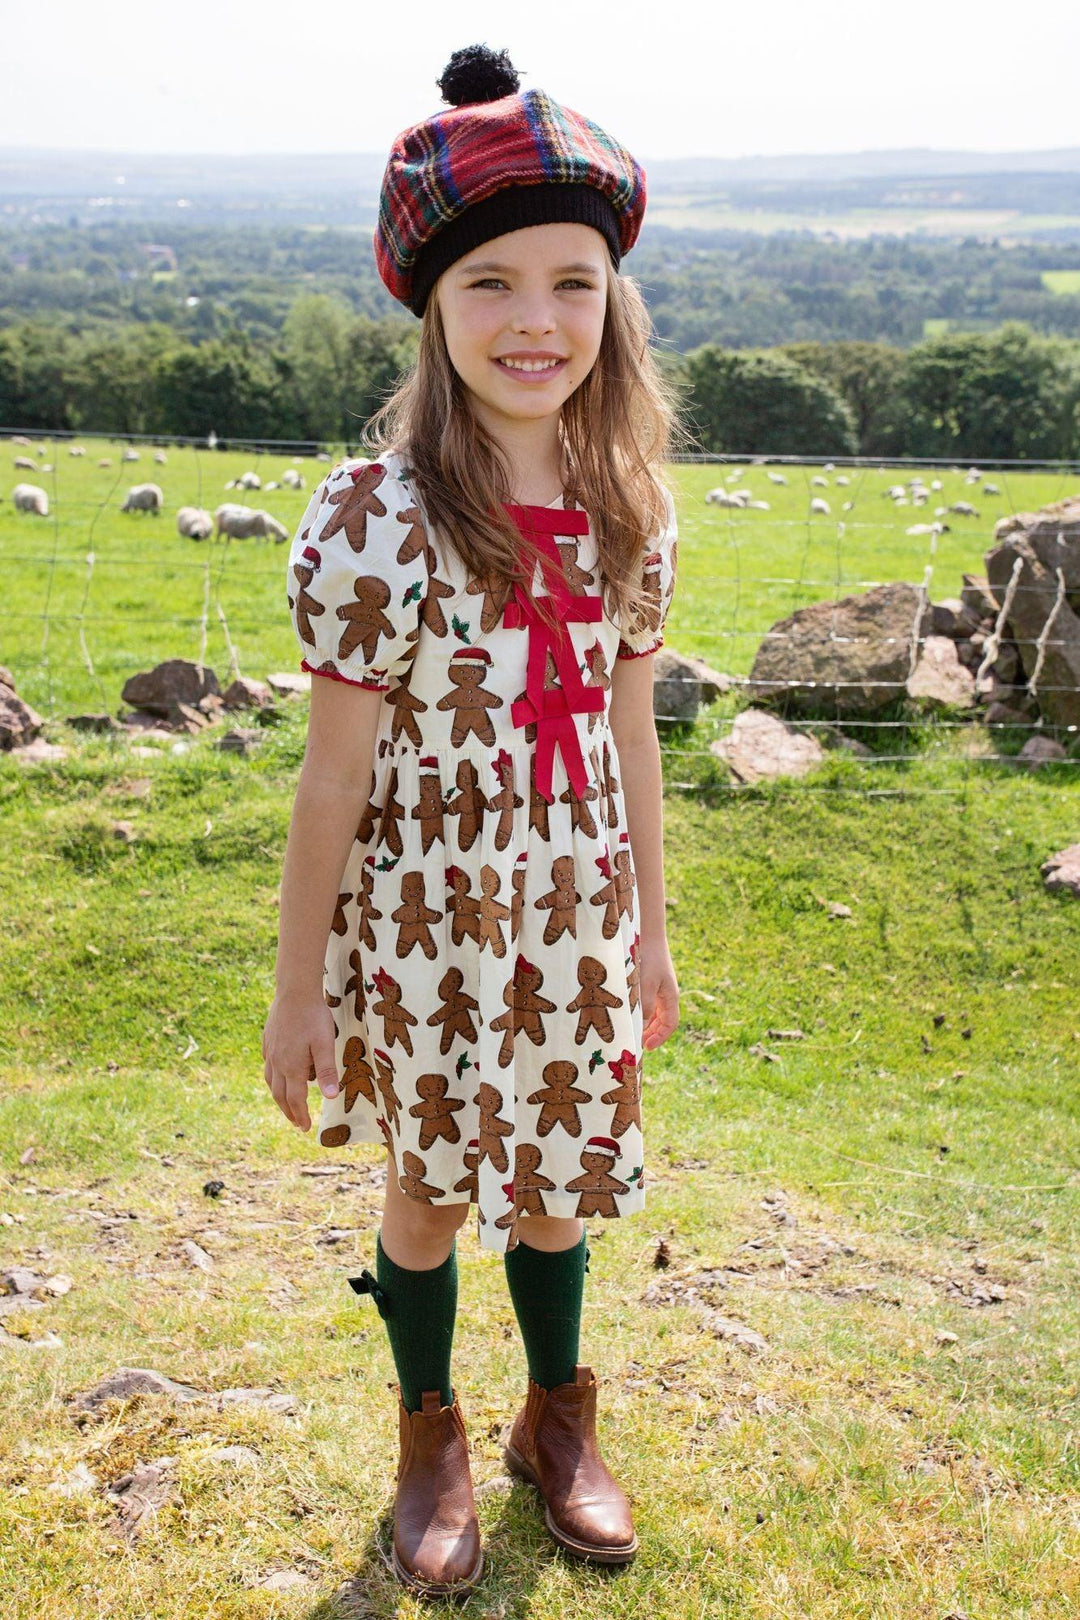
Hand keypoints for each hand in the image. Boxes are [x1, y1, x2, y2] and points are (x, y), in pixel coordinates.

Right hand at [262, 992, 339, 1131]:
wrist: (294, 990)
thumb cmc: (313, 1017)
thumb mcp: (325, 1044)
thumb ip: (327, 1071)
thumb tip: (330, 1098)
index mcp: (292, 1067)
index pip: (295, 1099)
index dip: (300, 1115)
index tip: (305, 1128)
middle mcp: (277, 1061)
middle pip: (279, 1094)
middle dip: (288, 1111)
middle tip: (296, 1122)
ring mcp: (270, 1049)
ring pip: (271, 1079)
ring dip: (278, 1095)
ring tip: (286, 1102)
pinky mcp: (268, 1038)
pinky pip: (268, 1062)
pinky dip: (273, 1074)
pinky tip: (278, 1071)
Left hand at [640, 935, 678, 1050]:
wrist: (647, 933)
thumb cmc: (648, 957)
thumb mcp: (645, 983)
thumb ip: (644, 1005)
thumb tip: (642, 1026)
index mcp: (670, 996)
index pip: (670, 1024)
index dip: (660, 1037)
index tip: (646, 1047)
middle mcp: (666, 994)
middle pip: (663, 1021)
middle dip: (652, 1034)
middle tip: (636, 1042)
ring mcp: (659, 988)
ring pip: (654, 1013)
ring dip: (645, 1024)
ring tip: (631, 1031)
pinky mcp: (649, 981)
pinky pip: (648, 1003)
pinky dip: (640, 1012)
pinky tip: (628, 1014)